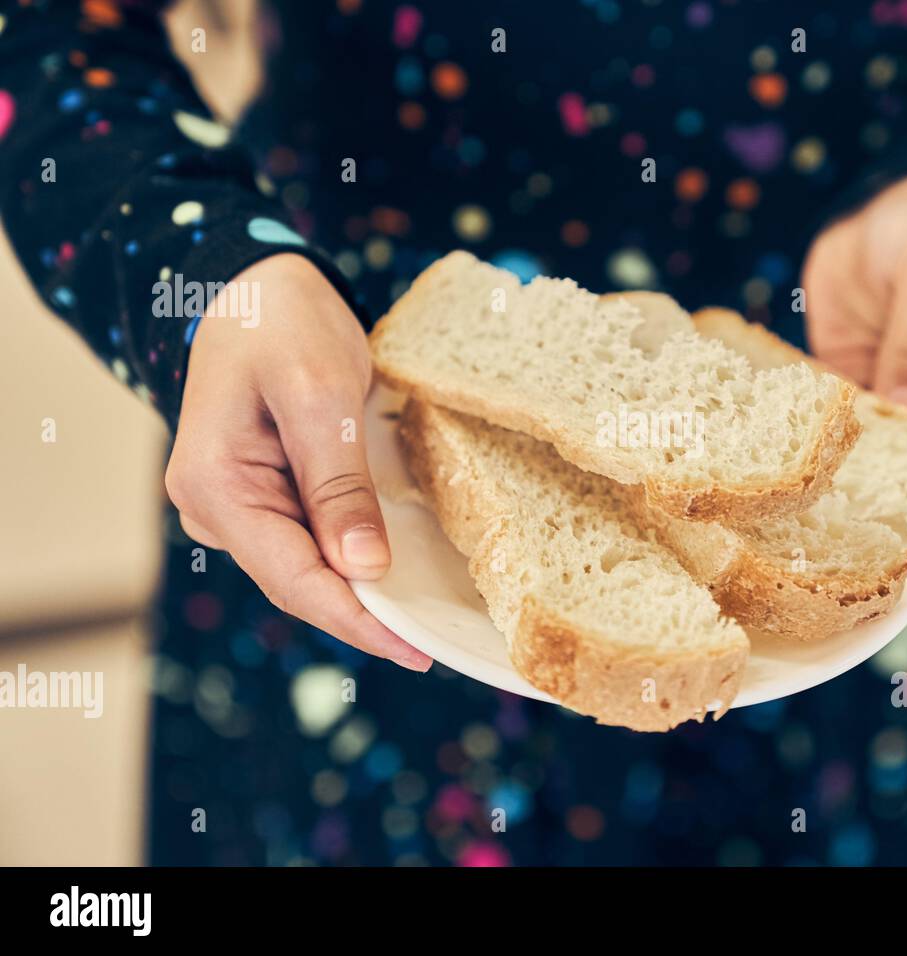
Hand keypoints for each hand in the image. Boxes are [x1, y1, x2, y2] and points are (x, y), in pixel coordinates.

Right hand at [164, 254, 432, 670]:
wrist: (258, 285)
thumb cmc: (282, 324)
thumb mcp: (318, 394)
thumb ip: (337, 484)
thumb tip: (362, 570)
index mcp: (215, 487)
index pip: (294, 578)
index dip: (358, 621)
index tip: (417, 650)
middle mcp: (216, 508)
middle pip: (300, 582)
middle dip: (365, 615)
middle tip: (437, 644)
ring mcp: (238, 505)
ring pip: (308, 567)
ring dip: (363, 593)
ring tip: (427, 621)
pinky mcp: (266, 493)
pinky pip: (312, 540)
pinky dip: (354, 558)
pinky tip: (398, 577)